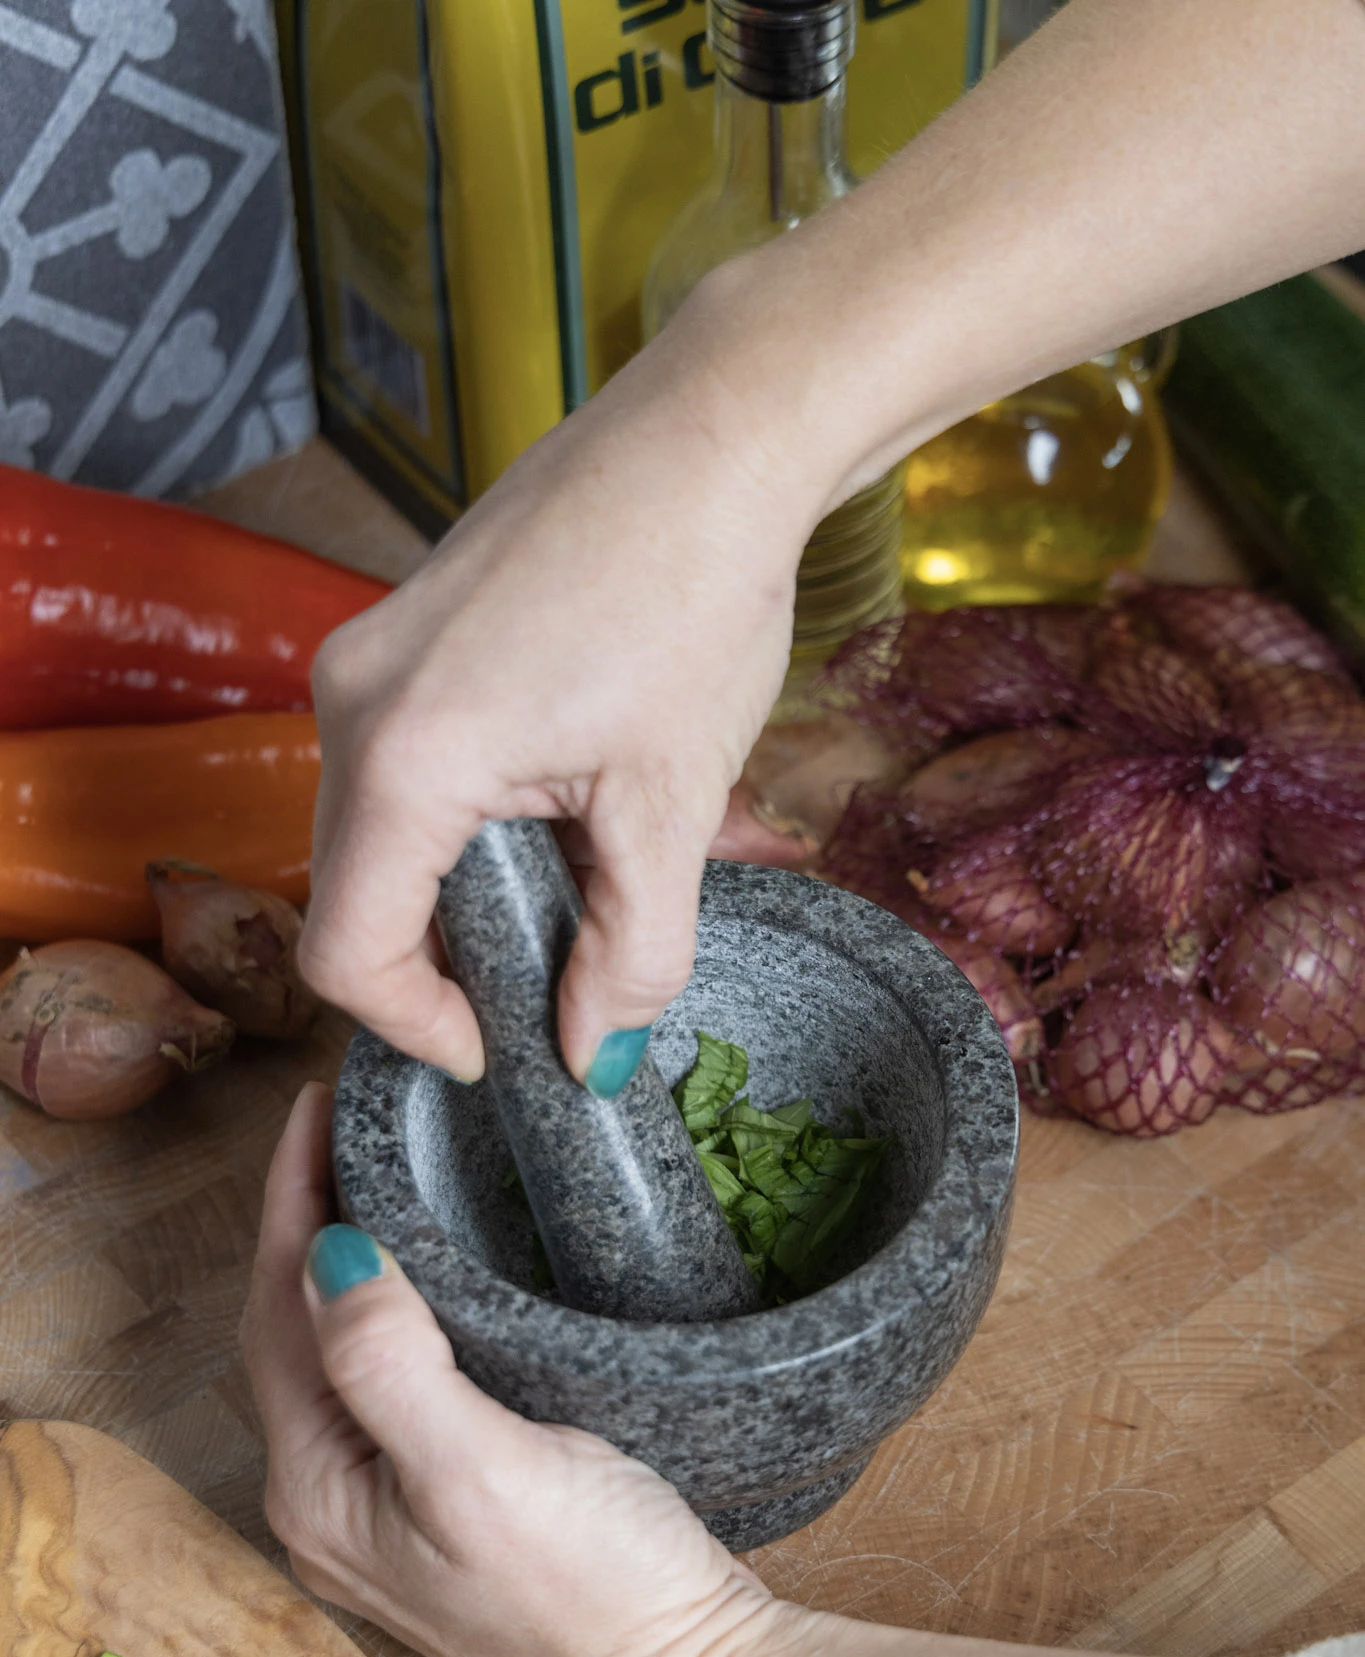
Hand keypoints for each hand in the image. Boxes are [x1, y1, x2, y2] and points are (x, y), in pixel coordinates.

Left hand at [240, 1083, 778, 1656]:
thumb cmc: (594, 1592)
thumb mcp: (482, 1472)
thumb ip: (390, 1367)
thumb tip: (328, 1254)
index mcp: (318, 1490)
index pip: (275, 1312)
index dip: (289, 1200)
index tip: (316, 1106)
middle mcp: (332, 1503)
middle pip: (290, 1332)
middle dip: (306, 1222)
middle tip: (344, 1124)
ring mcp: (387, 1508)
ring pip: (337, 1354)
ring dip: (347, 1261)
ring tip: (378, 1173)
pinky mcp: (445, 1504)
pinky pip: (388, 1380)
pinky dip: (396, 1309)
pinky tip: (432, 1275)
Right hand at [299, 307, 825, 1093]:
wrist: (711, 435)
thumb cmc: (695, 596)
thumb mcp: (671, 805)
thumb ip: (632, 952)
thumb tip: (592, 1053)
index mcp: (402, 756)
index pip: (345, 952)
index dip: (417, 1027)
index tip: (500, 1050)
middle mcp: (351, 702)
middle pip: (351, 895)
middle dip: (439, 963)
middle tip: (545, 983)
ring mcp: (365, 657)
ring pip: (373, 834)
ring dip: (453, 891)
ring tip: (567, 888)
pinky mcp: (399, 633)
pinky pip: (395, 768)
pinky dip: (457, 824)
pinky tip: (552, 811)